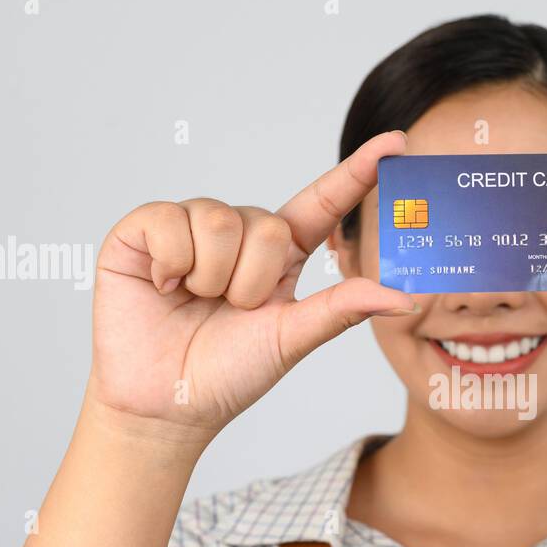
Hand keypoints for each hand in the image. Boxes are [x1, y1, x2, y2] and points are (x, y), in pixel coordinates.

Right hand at [86, 131, 415, 445]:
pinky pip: (170, 219)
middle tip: (228, 310)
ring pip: (220, 220)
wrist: (167, 404)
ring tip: (193, 300)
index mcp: (280, 256)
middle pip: (267, 223)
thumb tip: (403, 297)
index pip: (323, 203)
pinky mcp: (144, 229)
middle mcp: (238, 233)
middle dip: (250, 280)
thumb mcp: (293, 339)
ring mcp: (190, 227)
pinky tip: (162, 286)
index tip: (397, 142)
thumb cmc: (230, 374)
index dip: (357, 173)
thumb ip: (342, 310)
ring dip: (211, 276)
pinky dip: (171, 262)